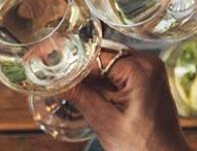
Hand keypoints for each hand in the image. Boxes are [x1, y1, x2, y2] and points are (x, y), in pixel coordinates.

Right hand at [63, 50, 189, 150]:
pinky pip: (117, 70)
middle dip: (78, 68)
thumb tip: (53, 78)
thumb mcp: (105, 122)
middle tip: (55, 80)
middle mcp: (148, 61)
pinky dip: (103, 81)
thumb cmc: (142, 147)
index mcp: (140, 69)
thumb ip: (79, 96)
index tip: (45, 64)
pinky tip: (94, 96)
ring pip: (107, 62)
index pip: (93, 54)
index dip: (69, 61)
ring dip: (89, 76)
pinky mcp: (148, 77)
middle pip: (100, 55)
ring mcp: (150, 68)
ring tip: (73, 91)